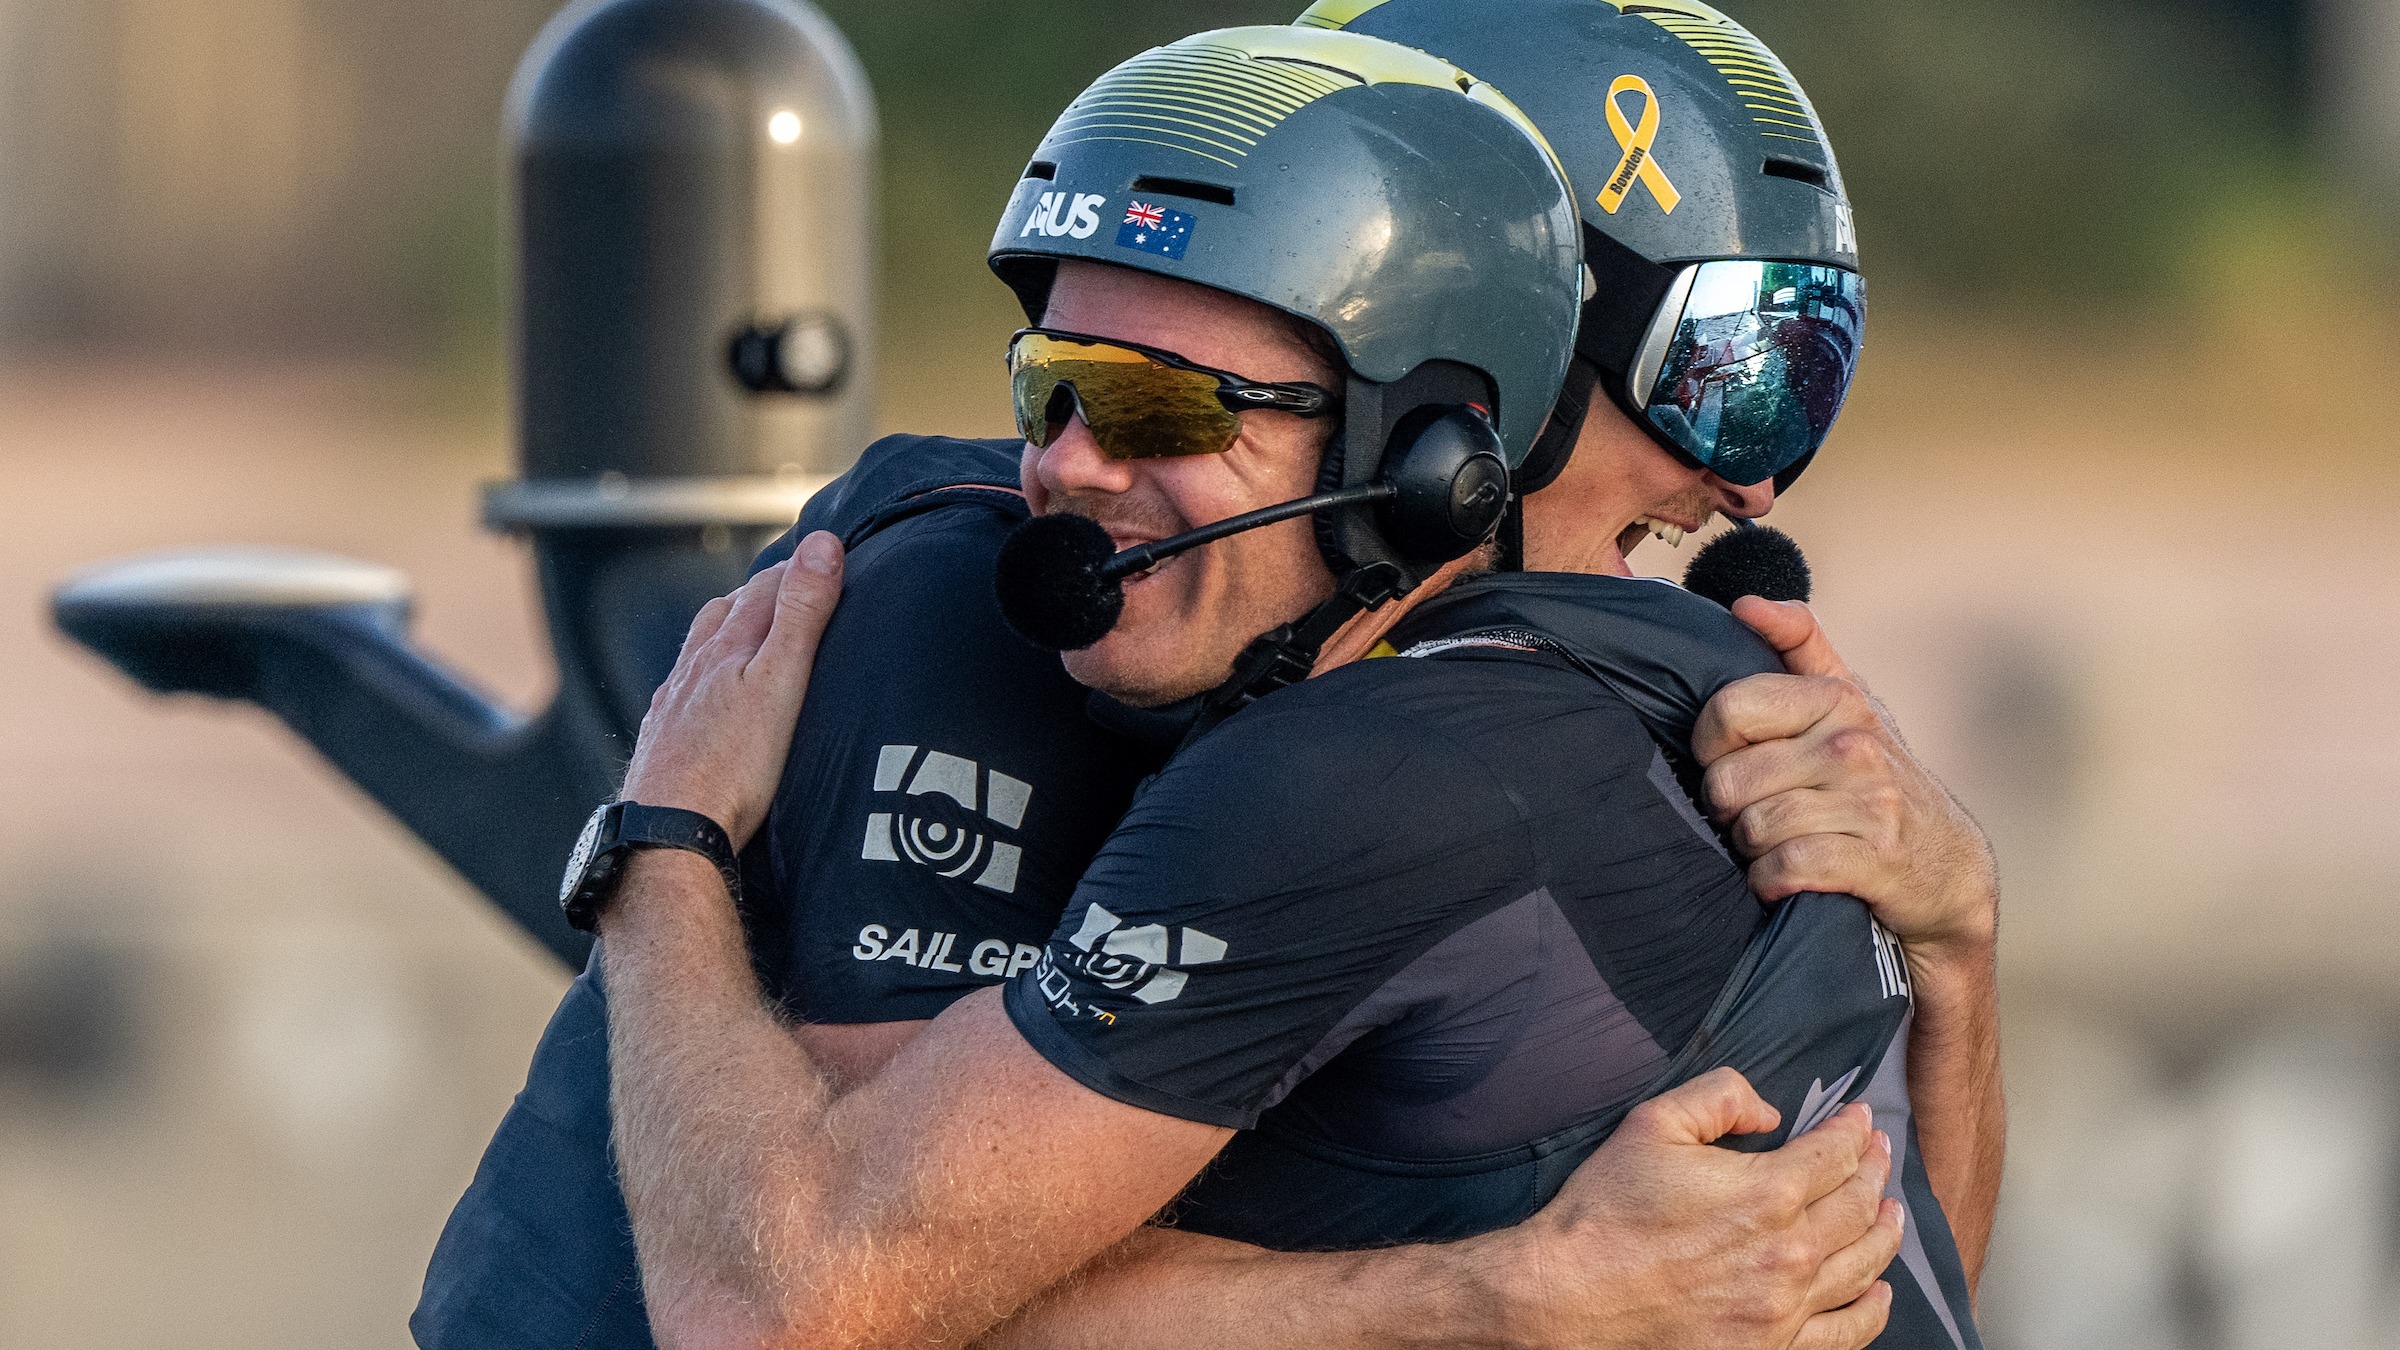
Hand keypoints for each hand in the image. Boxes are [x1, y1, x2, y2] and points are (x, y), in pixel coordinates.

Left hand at [620, 532, 843, 848]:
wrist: (670, 832)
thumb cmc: (732, 765)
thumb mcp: (781, 681)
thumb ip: (801, 613)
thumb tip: (821, 545)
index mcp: (724, 647)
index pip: (764, 588)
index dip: (797, 568)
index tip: (826, 555)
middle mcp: (692, 668)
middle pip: (726, 612)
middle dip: (760, 593)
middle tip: (793, 586)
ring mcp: (673, 704)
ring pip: (700, 650)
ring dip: (727, 631)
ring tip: (751, 632)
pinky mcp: (664, 741)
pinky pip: (684, 692)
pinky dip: (704, 678)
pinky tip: (711, 698)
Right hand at [1487, 1068, 1901, 1349]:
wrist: (1570, 1296)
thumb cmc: (1606, 1211)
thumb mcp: (1653, 1124)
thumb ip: (1720, 1097)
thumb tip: (1770, 1111)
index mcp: (1767, 1192)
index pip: (1835, 1154)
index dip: (1854, 1131)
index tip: (1860, 1120)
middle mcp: (1789, 1252)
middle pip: (1856, 1206)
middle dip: (1873, 1171)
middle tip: (1879, 1154)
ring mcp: (1784, 1308)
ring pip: (1862, 1265)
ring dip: (1885, 1232)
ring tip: (1892, 1212)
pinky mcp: (1771, 1348)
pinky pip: (1844, 1332)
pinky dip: (1872, 1310)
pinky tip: (1879, 1292)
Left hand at [1693, 598, 1997, 960]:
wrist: (1947, 868)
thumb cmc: (1877, 779)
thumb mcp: (1848, 705)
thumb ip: (1798, 646)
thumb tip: (1746, 604)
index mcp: (1837, 698)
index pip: (1728, 708)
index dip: (1709, 743)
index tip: (1725, 758)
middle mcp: (1854, 744)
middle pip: (1728, 780)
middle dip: (1729, 806)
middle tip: (1754, 812)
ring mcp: (1869, 802)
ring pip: (1752, 827)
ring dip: (1752, 847)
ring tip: (1777, 842)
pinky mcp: (1874, 860)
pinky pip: (1783, 868)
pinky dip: (1772, 881)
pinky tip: (1786, 877)